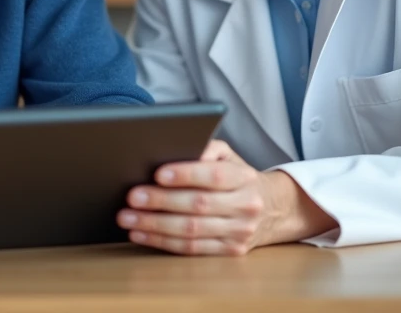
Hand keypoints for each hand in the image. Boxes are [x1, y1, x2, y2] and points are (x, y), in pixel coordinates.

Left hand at [117, 140, 335, 255]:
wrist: (273, 209)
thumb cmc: (238, 178)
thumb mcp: (229, 156)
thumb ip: (207, 149)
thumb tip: (178, 149)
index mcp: (244, 178)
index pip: (214, 175)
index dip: (185, 174)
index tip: (157, 173)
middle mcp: (245, 206)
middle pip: (198, 205)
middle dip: (160, 202)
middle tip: (131, 197)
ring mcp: (239, 232)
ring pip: (191, 231)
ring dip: (154, 226)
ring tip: (127, 218)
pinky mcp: (230, 252)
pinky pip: (192, 249)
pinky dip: (162, 242)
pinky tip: (141, 235)